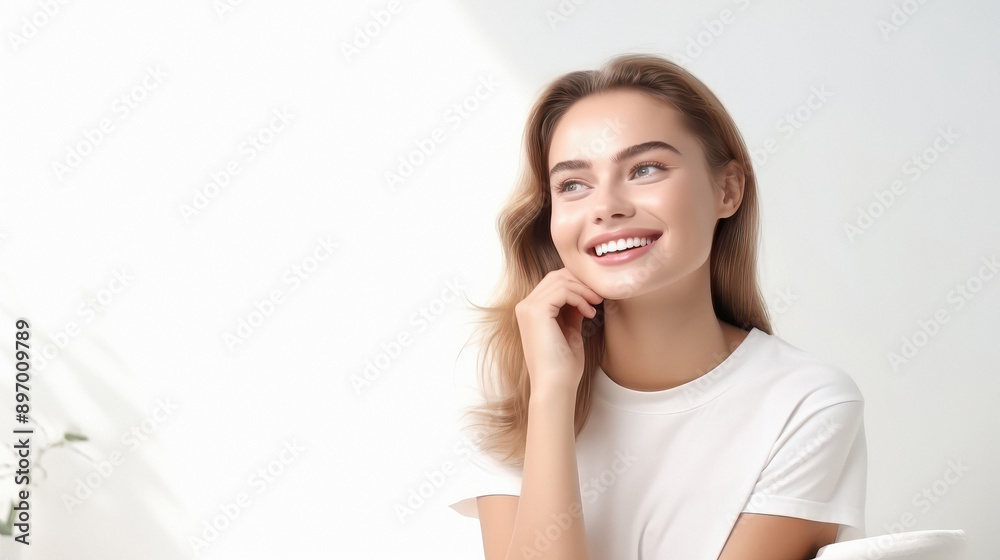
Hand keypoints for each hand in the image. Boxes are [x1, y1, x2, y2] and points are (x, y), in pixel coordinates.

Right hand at [514, 268, 603, 396]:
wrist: (555, 385)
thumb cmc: (563, 366)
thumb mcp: (570, 331)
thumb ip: (573, 311)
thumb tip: (585, 295)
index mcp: (531, 310)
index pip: (554, 282)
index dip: (578, 284)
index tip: (597, 296)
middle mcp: (525, 306)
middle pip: (556, 276)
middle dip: (581, 282)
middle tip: (600, 295)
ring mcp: (528, 307)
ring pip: (560, 281)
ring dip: (584, 290)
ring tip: (596, 305)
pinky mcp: (536, 311)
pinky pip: (562, 290)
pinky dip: (580, 298)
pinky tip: (589, 313)